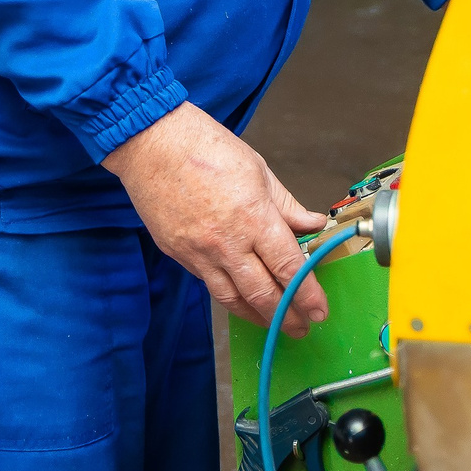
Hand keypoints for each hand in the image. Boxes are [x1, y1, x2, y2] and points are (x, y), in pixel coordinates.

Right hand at [102, 102, 334, 336]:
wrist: (151, 144)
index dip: (307, 294)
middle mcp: (226, 242)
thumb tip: (312, 225)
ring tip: (276, 325)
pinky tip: (242, 299)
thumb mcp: (258, 169)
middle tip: (303, 326)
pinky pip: (209, 284)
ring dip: (258, 317)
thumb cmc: (205, 147)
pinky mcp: (179, 255)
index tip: (319, 310)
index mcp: (253, 216)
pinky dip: (230, 296)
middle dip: (287, 316)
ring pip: (233, 299)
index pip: (288, 267)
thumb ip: (286, 205)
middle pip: (263, 293)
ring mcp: (199, 253)